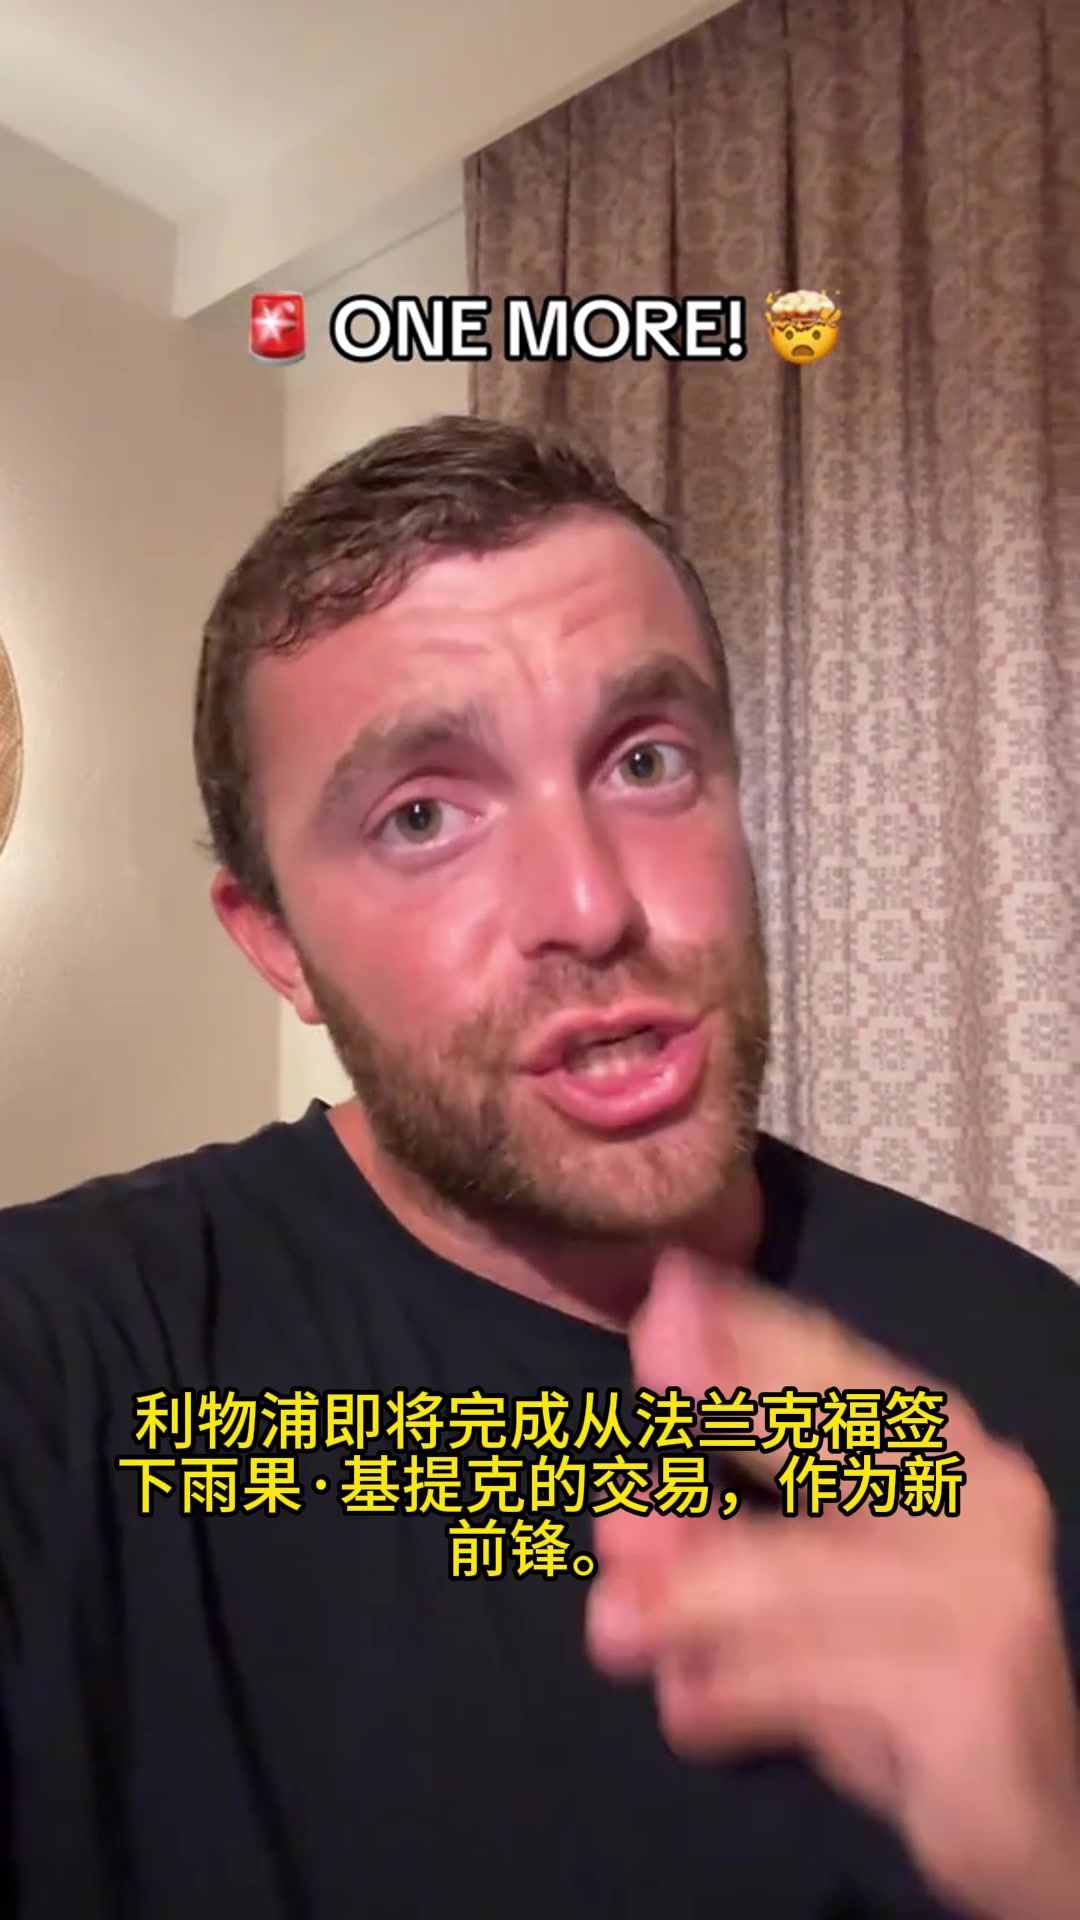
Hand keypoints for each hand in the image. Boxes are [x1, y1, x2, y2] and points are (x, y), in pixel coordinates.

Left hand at [585, 1251, 1079, 1919]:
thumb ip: (729, 1538)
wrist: (1034, 1814)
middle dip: (734, 1398)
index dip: (753, 1332)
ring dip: (692, 1597)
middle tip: (650, 1359)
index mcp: (945, 1452)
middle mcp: (980, 1498)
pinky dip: (738, 1693)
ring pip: (800, 1572)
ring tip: (611, 1629)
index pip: (839, 1373)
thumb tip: (622, 1519)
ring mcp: (987, 1592)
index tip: (670, 1289)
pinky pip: (816, 1675)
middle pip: (836, 1432)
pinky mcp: (973, 1689)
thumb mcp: (812, 1593)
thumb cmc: (901, 1676)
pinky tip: (686, 1714)